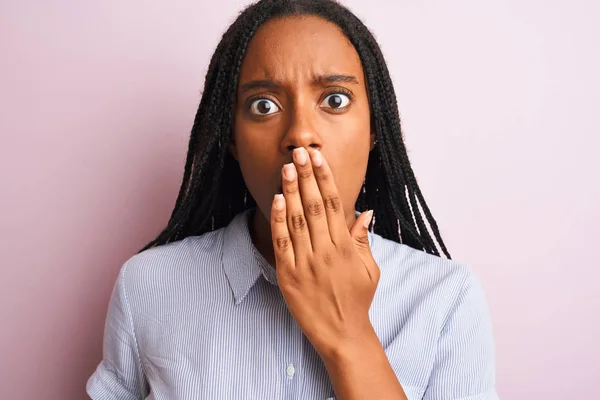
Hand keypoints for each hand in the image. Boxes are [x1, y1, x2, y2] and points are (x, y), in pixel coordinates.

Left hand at [270, 147, 380, 359]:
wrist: (342, 333)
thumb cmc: (357, 300)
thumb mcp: (369, 269)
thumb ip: (363, 239)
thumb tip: (365, 211)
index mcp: (345, 247)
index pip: (334, 204)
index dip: (325, 178)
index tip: (318, 158)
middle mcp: (326, 251)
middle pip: (314, 205)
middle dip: (307, 176)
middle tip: (299, 152)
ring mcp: (306, 263)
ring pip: (297, 219)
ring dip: (292, 191)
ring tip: (287, 167)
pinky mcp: (289, 275)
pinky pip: (282, 242)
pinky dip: (278, 220)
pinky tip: (277, 199)